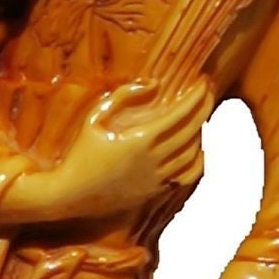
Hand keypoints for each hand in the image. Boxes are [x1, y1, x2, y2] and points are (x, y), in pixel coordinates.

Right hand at [0, 80, 206, 229]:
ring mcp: (156, 179)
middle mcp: (153, 160)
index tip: (203, 83)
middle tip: (207, 92)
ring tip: (198, 116)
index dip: (195, 97)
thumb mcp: (94, 118)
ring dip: (200, 132)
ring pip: (193, 154)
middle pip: (191, 131)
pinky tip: (196, 149)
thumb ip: (122, 96)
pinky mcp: (154, 192)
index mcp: (140, 140)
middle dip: (204, 108)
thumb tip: (154, 84)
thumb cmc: (79, 154)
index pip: (180, 115)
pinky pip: (186, 176)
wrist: (70, 195)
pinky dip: (197, 160)